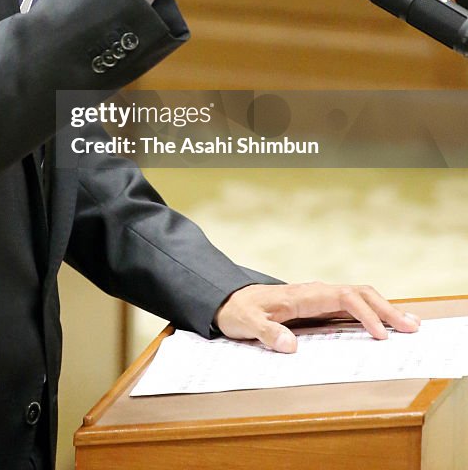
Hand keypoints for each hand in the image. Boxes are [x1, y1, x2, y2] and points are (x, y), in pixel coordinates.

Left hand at [214, 282, 420, 352]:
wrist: (227, 301)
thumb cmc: (238, 311)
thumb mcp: (246, 323)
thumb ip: (266, 332)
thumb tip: (289, 345)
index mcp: (303, 294)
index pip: (343, 298)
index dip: (365, 314)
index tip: (380, 335)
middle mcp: (315, 292)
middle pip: (359, 293)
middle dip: (386, 308)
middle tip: (412, 327)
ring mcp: (318, 298)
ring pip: (358, 297)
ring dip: (383, 309)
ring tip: (409, 324)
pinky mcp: (318, 308)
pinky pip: (350, 307)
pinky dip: (371, 313)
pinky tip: (384, 325)